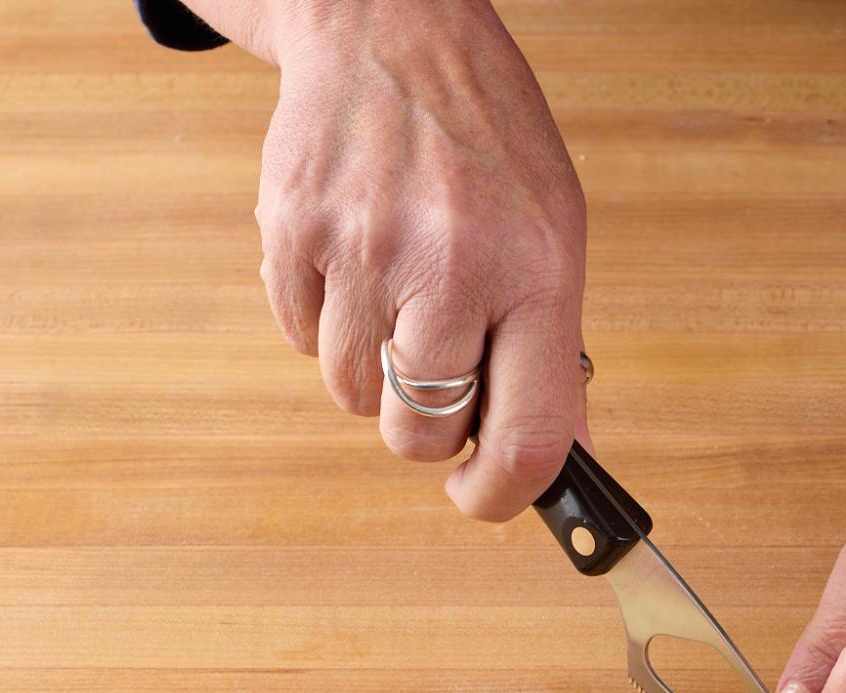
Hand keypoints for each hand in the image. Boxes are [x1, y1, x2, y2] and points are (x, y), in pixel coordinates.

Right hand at [256, 0, 586, 518]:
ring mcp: (363, 248)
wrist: (391, 31)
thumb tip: (552, 461)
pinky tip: (355, 260)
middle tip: (438, 374)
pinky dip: (325, 324)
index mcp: (535, 273)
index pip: (527, 437)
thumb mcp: (553, 237)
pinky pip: (298, 341)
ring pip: (353, 396)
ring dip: (373, 372)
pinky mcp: (292, 233)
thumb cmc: (485, 144)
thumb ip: (552, 353)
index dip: (500, 493)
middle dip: (427, 426)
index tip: (481, 495)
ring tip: (397, 295)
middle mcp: (450, 264)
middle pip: (420, 431)